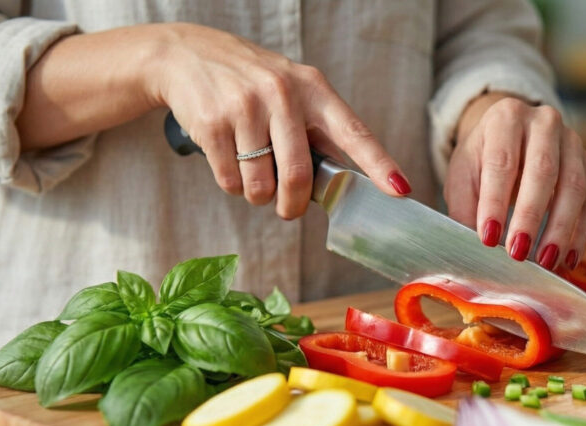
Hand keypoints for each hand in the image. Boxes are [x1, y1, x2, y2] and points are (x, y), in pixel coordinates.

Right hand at [149, 23, 410, 217]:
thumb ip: (316, 130)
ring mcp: (245, 107)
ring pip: (260, 185)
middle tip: (286, 209)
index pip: (353, 132)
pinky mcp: (213, 123)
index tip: (400, 190)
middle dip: (292, 205)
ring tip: (252, 174)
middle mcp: (282, 94)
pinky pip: (230, 181)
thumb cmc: (250, 82)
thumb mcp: (291, 89)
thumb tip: (342, 182)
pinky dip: (231, 184)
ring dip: (257, 195)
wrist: (186, 56)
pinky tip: (228, 159)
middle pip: (298, 175)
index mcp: (313, 88)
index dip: (379, 165)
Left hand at [445, 93, 585, 269]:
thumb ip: (466, 208)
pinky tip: (567, 258)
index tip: (488, 238)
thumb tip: (478, 247)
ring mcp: (571, 141)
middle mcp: (543, 122)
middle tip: (518, 253)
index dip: (495, 202)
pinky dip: (579, 232)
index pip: (501, 162)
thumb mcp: (463, 177)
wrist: (507, 138)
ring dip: (560, 229)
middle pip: (542, 170)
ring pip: (573, 187)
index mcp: (505, 118)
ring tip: (545, 262)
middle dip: (530, 216)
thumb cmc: (481, 161)